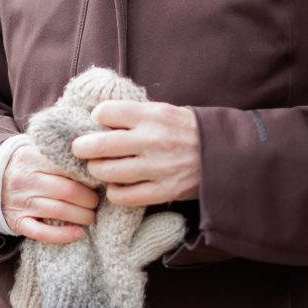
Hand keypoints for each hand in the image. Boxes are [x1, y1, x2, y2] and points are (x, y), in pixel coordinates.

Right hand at [2, 142, 98, 244]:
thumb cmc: (24, 165)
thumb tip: (93, 159)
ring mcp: (21, 203)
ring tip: (91, 216)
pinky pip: (42, 232)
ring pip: (59, 211)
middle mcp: (26, 180)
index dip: (88, 177)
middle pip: (68, 191)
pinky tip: (78, 233)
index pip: (68, 167)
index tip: (97, 181)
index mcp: (32, 158)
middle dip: (89, 199)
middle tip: (96, 202)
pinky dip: (62, 235)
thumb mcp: (36, 150)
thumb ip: (59, 151)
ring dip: (82, 216)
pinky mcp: (17, 222)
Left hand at [72, 100, 201, 206]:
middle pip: (99, 145)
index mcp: (152, 115)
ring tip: (100, 168)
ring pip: (107, 172)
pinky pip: (124, 196)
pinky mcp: (164, 191)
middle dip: (82, 148)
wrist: (226, 153)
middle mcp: (152, 140)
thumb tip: (97, 118)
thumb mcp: (165, 111)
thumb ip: (135, 115)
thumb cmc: (189, 130)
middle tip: (81, 149)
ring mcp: (158, 167)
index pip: (105, 112)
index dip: (96, 118)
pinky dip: (114, 193)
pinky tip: (117, 187)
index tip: (97, 123)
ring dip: (97, 170)